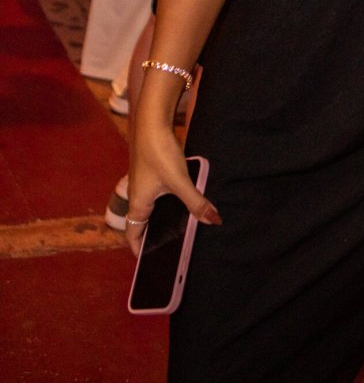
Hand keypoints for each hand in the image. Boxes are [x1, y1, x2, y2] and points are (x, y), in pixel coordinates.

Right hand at [126, 124, 221, 255]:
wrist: (151, 121)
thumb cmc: (159, 153)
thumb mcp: (180, 181)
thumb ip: (196, 202)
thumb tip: (214, 221)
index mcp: (138, 204)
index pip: (132, 234)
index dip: (138, 248)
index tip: (148, 261)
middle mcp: (137, 194)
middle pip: (141, 221)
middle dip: (152, 235)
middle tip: (168, 247)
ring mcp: (142, 181)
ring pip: (149, 205)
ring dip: (159, 216)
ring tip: (178, 225)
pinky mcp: (151, 168)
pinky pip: (156, 192)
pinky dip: (165, 200)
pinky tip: (182, 197)